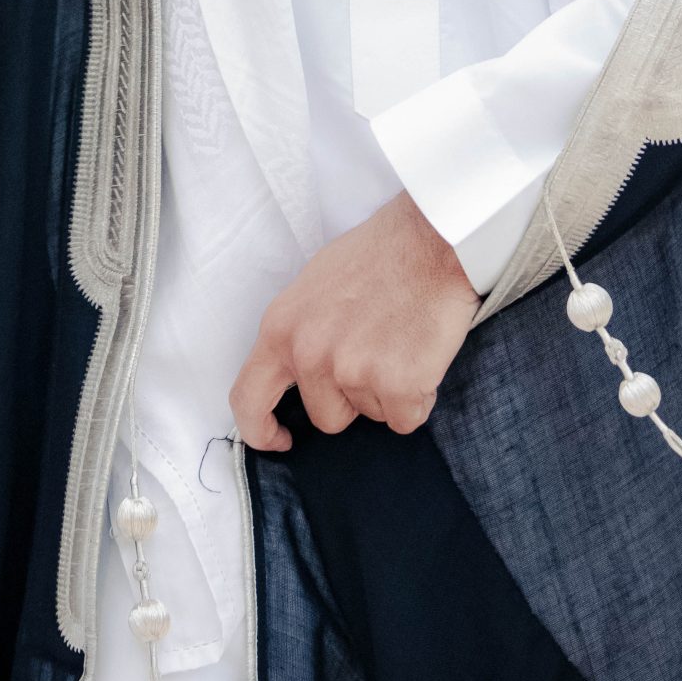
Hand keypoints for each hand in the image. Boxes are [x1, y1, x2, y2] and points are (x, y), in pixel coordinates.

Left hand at [230, 190, 479, 452]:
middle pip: (326, 416)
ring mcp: (352, 371)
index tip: (280, 439)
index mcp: (281, 328)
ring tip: (401, 341)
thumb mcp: (313, 287)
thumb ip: (299, 333)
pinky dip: (418, 398)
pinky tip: (423, 355)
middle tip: (377, 350)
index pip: (248, 398)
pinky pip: (406, 418)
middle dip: (352, 398)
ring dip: (388, 391)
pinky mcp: (397, 386)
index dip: (261, 430)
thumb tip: (299, 372)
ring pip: (371, 415)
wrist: (433, 240)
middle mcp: (309, 354)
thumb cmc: (379, 255)